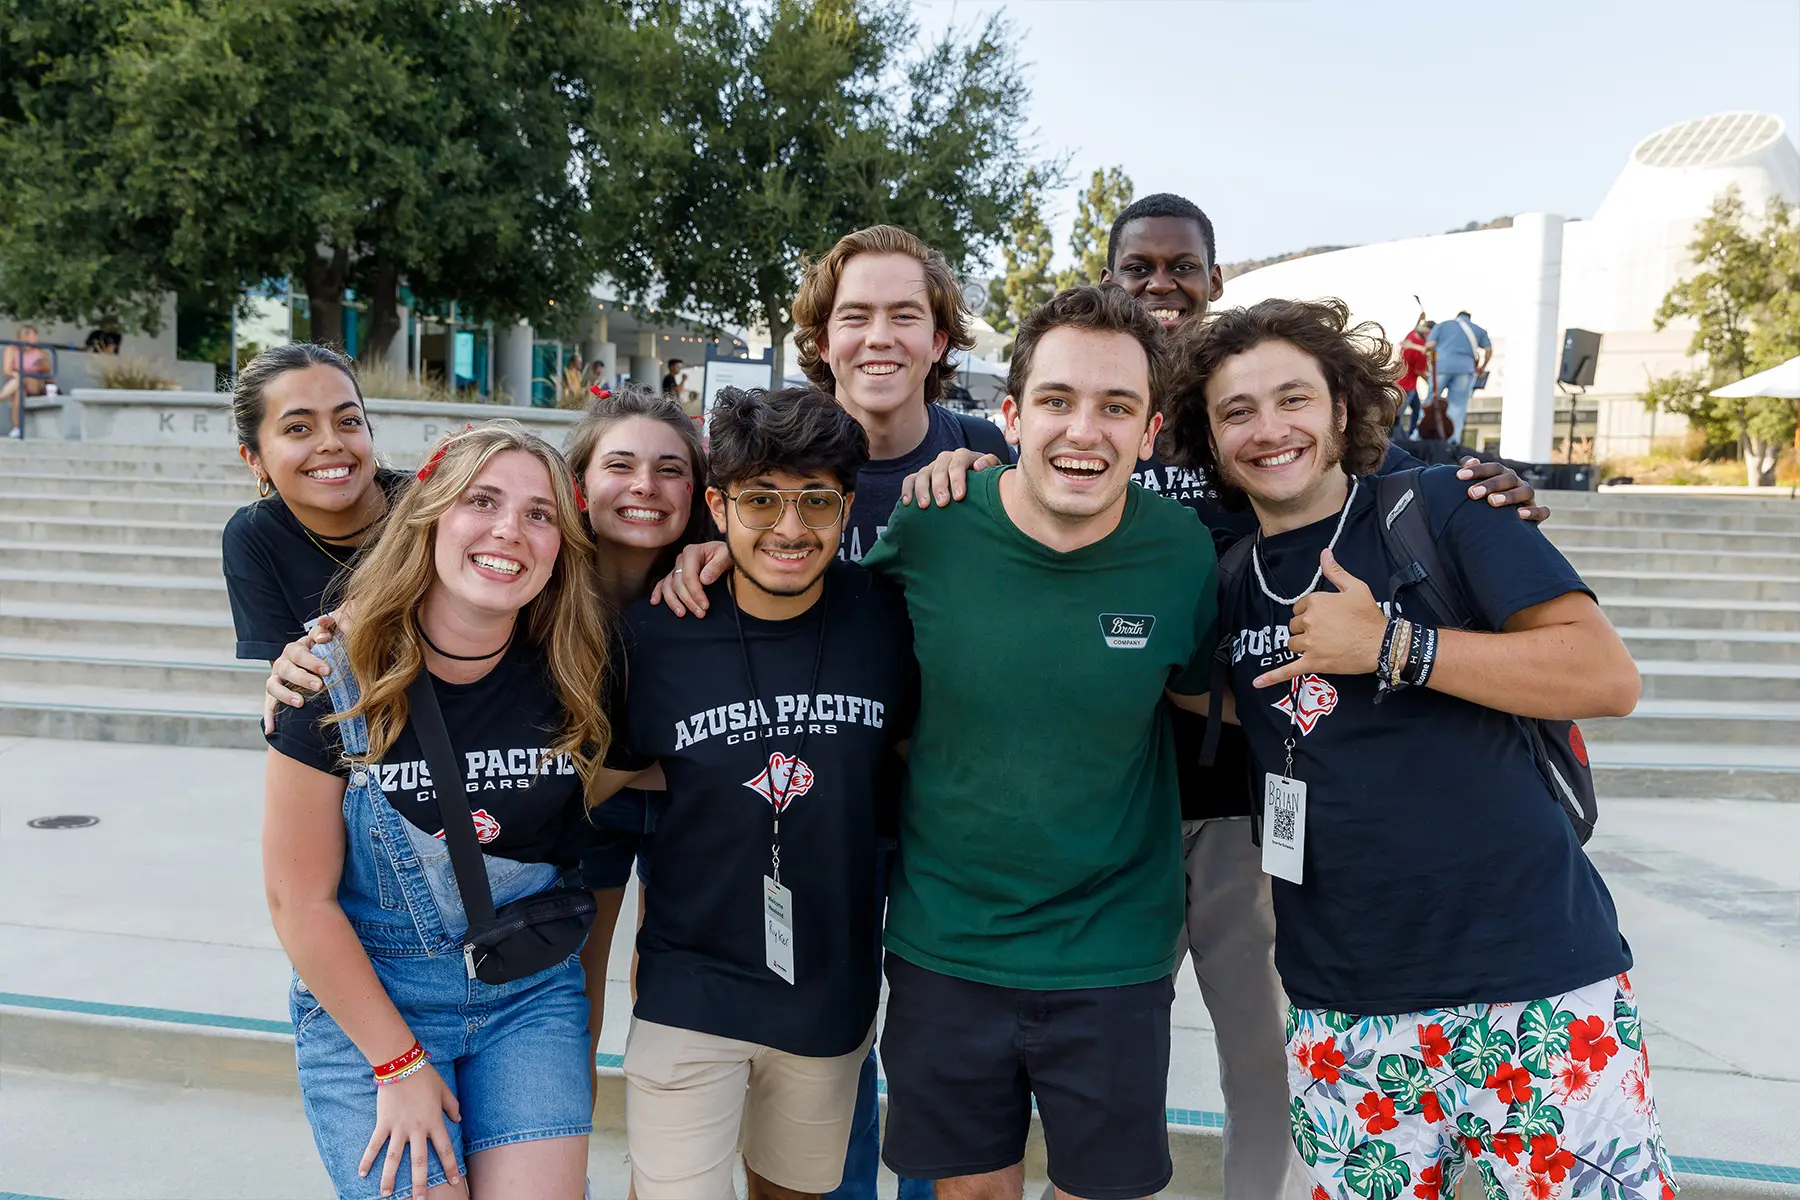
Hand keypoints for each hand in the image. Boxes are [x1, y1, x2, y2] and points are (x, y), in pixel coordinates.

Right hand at [263, 616, 340, 733]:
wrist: (308, 664)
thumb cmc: (322, 651)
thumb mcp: (324, 639)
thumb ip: (326, 630)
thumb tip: (326, 630)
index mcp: (295, 649)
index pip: (300, 651)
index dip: (312, 660)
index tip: (327, 670)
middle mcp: (282, 662)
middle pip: (287, 668)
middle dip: (303, 677)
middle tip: (319, 686)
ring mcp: (275, 678)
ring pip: (273, 685)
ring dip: (286, 695)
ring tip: (301, 703)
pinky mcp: (271, 694)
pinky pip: (267, 706)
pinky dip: (268, 717)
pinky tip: (270, 730)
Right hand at [360, 1060, 462, 1197]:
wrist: (401, 1064)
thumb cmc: (425, 1076)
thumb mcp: (445, 1090)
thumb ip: (452, 1106)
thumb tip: (458, 1120)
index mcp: (434, 1122)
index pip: (445, 1149)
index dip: (450, 1167)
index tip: (455, 1182)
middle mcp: (417, 1129)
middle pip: (419, 1162)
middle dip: (420, 1183)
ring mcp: (398, 1128)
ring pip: (394, 1159)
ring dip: (390, 1178)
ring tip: (387, 1195)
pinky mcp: (383, 1123)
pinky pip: (374, 1144)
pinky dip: (367, 1159)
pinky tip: (361, 1174)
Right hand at [648, 541, 729, 616]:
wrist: (725, 554)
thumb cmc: (726, 554)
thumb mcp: (727, 556)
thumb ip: (716, 566)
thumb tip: (704, 579)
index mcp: (692, 552)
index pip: (689, 575)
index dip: (696, 592)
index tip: (705, 605)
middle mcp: (681, 559)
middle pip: (678, 583)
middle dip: (688, 600)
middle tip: (700, 613)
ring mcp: (677, 567)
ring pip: (669, 586)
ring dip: (673, 601)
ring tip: (682, 614)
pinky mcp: (675, 574)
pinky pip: (663, 583)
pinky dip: (658, 593)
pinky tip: (655, 602)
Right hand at [899, 448, 1001, 508]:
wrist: (977, 486)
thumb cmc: (985, 482)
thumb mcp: (993, 473)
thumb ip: (991, 465)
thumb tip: (979, 466)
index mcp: (963, 456)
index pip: (959, 462)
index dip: (958, 478)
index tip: (959, 497)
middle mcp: (946, 459)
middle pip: (939, 468)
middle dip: (940, 486)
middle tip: (942, 503)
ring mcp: (932, 467)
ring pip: (923, 474)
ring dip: (922, 489)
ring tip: (924, 506)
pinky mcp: (920, 477)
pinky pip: (910, 480)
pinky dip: (907, 490)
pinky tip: (907, 503)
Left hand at [1253, 549, 1384, 688]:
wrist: (1383, 643)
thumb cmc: (1369, 615)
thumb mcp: (1355, 587)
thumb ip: (1335, 571)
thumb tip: (1324, 553)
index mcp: (1315, 602)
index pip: (1300, 607)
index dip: (1311, 613)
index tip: (1326, 617)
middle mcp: (1309, 622)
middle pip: (1294, 626)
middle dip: (1306, 629)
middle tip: (1327, 632)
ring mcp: (1310, 644)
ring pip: (1292, 644)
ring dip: (1301, 645)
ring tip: (1321, 645)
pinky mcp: (1314, 663)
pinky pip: (1289, 670)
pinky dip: (1272, 677)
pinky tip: (1257, 682)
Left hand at [1457, 456, 1549, 522]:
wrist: (1503, 525)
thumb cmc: (1485, 501)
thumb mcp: (1478, 487)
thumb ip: (1473, 472)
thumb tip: (1468, 461)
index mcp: (1503, 475)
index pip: (1493, 468)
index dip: (1477, 470)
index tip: (1459, 476)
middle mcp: (1517, 483)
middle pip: (1508, 478)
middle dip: (1490, 484)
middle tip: (1472, 493)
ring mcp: (1529, 497)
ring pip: (1525, 491)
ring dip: (1509, 495)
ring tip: (1492, 502)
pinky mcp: (1537, 514)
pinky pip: (1542, 511)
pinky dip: (1533, 512)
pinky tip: (1519, 514)